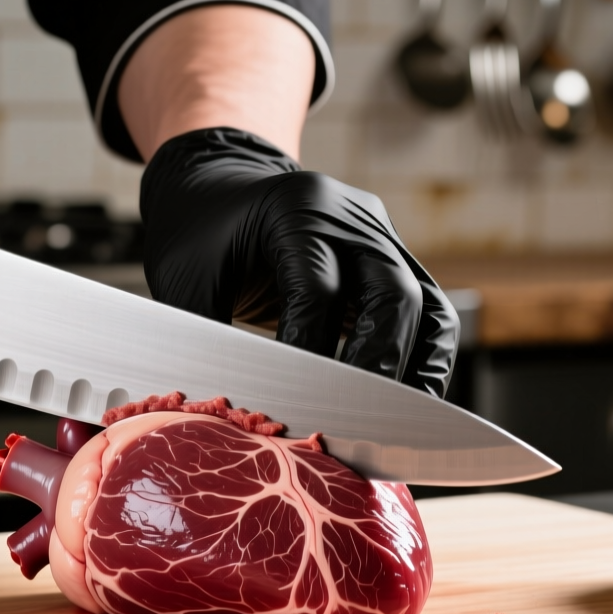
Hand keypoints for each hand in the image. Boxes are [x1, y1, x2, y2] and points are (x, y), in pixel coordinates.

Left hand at [140, 128, 458, 397]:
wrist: (222, 186)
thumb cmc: (197, 233)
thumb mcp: (182, 277)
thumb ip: (201, 339)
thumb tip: (225, 416)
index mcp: (296, 208)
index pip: (319, 289)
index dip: (307, 353)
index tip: (292, 405)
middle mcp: (351, 218)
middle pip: (392, 294)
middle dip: (375, 366)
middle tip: (351, 424)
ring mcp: (382, 238)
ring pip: (426, 306)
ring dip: (414, 371)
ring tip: (396, 427)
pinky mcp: (395, 262)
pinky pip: (430, 313)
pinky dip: (424, 361)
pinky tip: (408, 405)